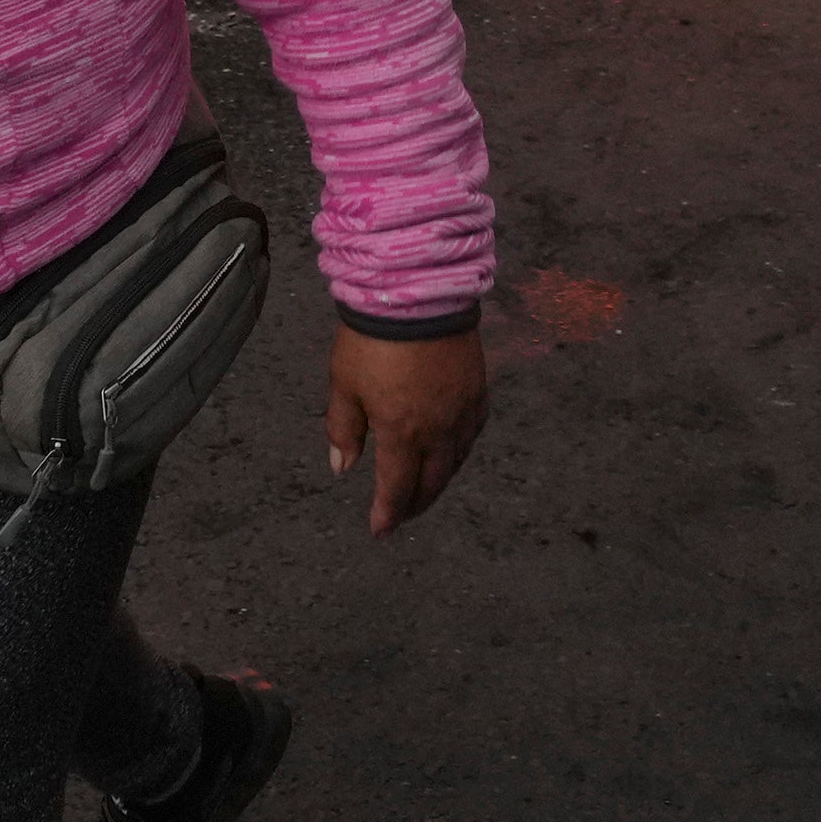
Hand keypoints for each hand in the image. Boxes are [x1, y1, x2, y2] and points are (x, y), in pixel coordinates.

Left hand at [325, 324, 486, 535]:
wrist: (417, 292)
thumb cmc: (372, 338)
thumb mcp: (344, 384)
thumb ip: (343, 428)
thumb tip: (342, 467)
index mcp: (402, 432)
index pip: (397, 487)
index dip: (388, 513)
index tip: (380, 530)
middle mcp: (438, 430)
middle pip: (432, 482)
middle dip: (415, 504)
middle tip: (401, 515)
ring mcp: (463, 411)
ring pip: (456, 462)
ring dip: (439, 482)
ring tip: (425, 490)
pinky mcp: (478, 390)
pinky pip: (473, 433)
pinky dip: (461, 452)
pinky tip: (453, 452)